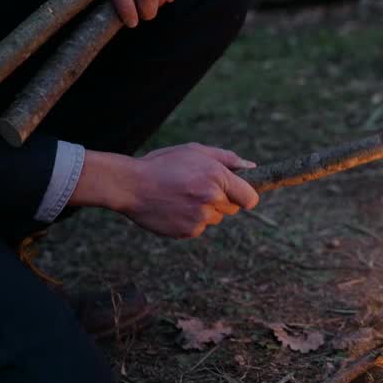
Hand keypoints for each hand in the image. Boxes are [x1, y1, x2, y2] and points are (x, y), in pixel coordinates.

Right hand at [71, 144, 259, 238]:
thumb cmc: (163, 164)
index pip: (250, 198)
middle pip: (232, 209)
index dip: (245, 196)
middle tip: (197, 188)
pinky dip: (190, 220)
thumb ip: (227, 159)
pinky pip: (199, 228)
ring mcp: (200, 218)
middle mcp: (211, 199)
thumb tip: (252, 167)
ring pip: (215, 218)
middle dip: (222, 200)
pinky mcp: (188, 231)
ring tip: (181, 197)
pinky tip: (174, 208)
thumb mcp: (195, 151)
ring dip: (205, 210)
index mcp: (217, 177)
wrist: (130, 185)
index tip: (238, 194)